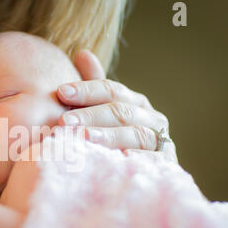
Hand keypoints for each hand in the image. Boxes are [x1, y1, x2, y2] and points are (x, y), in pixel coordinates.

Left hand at [57, 50, 177, 162]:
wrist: (144, 174)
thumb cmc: (116, 139)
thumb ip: (94, 87)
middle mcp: (151, 119)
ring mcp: (160, 142)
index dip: (87, 90)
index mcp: (136, 103)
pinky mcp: (165, 165)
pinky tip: (117, 159)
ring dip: (108, 136)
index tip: (62, 92)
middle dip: (91, 115)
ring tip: (84, 138)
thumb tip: (83, 53)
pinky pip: (151, 161)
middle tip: (64, 120)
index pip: (111, 91)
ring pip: (135, 135)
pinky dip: (135, 159)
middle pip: (121, 112)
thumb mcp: (104, 112)